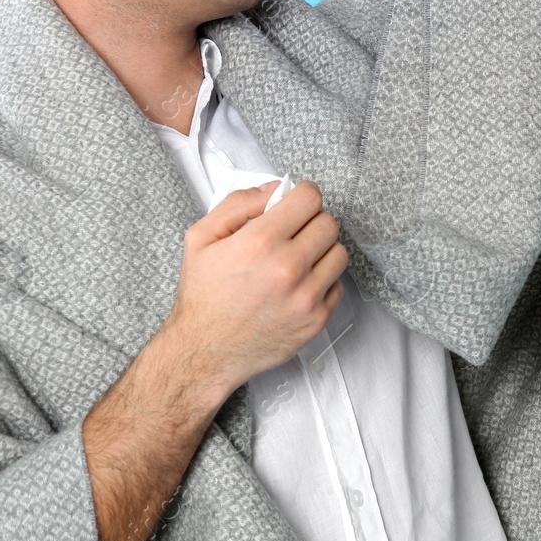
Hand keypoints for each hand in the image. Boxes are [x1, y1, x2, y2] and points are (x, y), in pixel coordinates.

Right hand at [163, 179, 347, 395]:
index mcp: (260, 242)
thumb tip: (274, 189)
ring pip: (339, 253)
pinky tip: (298, 285)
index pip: (310, 199)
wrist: (206, 351)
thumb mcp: (201, 237)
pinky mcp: (317, 320)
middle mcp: (288, 268)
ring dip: (321, 250)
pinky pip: (338, 285)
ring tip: (298, 259)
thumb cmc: (203, 296)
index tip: (295, 204)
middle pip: (328, 223)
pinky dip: (322, 281)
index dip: (302, 196)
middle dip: (311, 222)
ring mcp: (306, 296)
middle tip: (293, 233)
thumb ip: (238, 204)